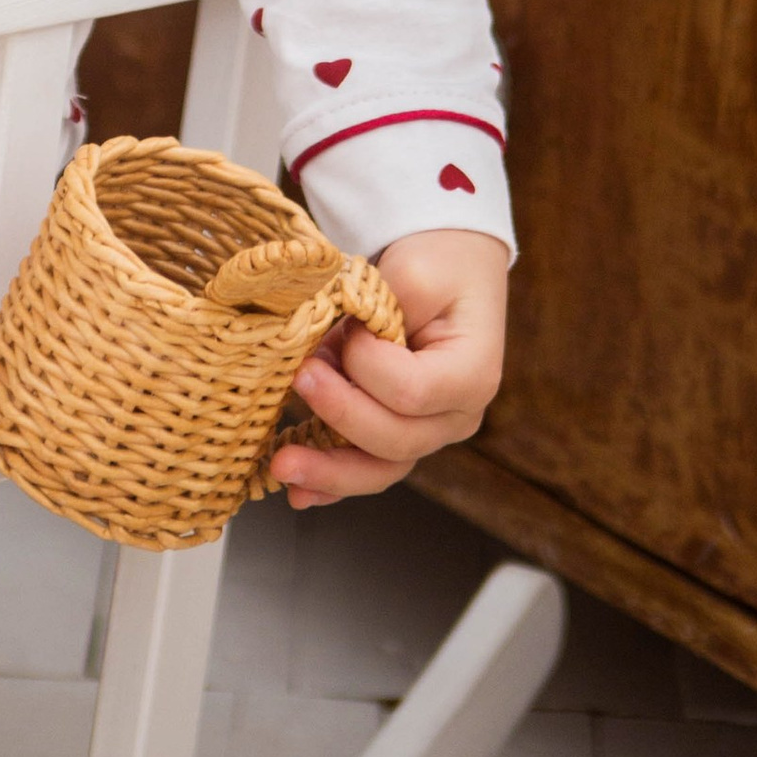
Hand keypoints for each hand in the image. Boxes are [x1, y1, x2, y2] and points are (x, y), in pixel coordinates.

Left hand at [270, 228, 507, 509]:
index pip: (412, 391)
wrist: (449, 266)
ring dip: (328, 471)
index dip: (369, 365)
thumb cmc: (439, 265)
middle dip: (338, 415)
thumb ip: (384, 307)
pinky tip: (301, 491)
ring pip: (380, 467)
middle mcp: (455, 416)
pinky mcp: (397, 430)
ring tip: (284, 467)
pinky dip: (332, 481)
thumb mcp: (418, 270)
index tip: (353, 327)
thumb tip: (341, 345)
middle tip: (299, 380)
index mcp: (473, 375)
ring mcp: (427, 430)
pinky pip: (368, 466)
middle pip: (396, 440)